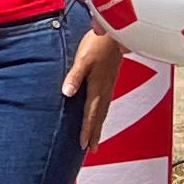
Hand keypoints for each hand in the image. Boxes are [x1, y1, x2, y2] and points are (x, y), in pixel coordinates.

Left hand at [62, 23, 123, 150]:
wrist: (116, 33)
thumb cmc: (97, 45)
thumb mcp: (82, 59)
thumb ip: (74, 76)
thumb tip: (67, 92)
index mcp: (97, 88)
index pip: (91, 114)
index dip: (87, 130)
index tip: (84, 145)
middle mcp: (105, 90)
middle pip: (99, 117)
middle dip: (95, 134)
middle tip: (91, 150)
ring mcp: (109, 86)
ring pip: (104, 111)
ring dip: (99, 126)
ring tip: (96, 139)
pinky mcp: (109, 81)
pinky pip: (106, 103)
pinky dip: (102, 114)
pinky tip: (99, 115)